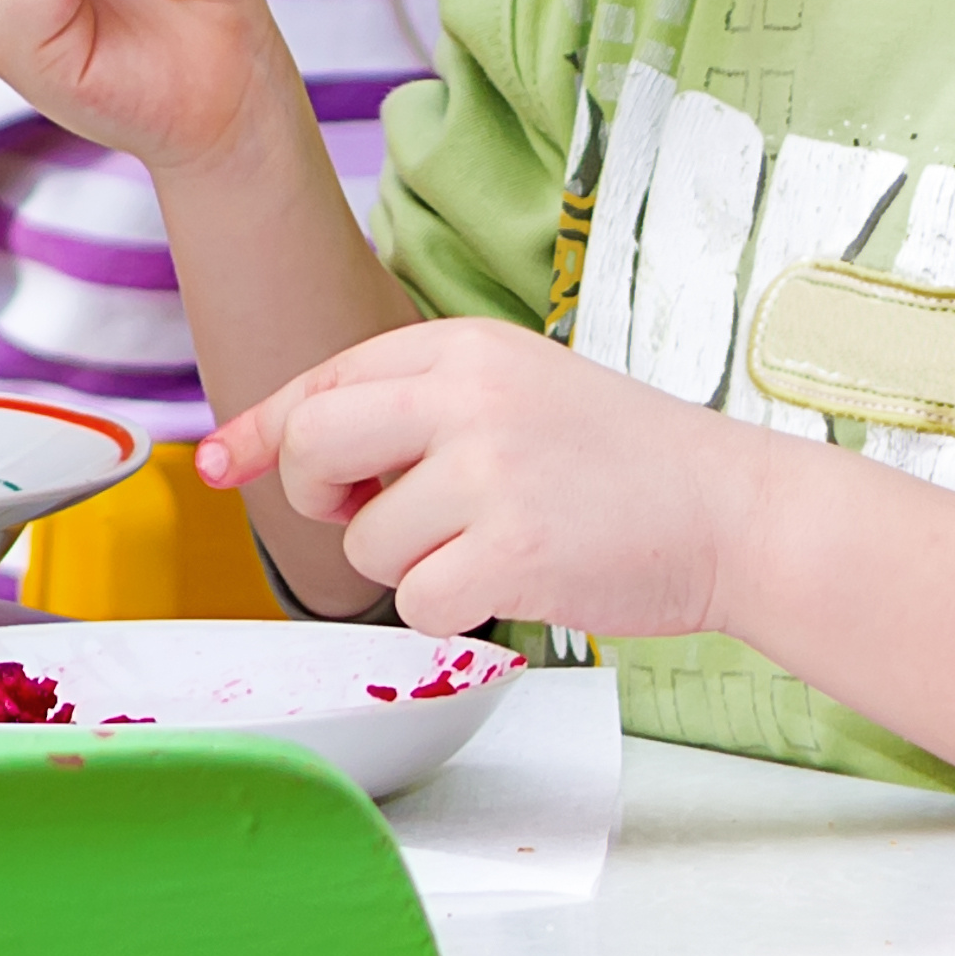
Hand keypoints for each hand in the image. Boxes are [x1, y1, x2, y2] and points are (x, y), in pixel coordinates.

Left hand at [202, 321, 753, 642]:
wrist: (737, 512)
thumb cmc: (618, 462)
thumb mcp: (511, 393)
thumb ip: (400, 410)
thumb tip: (250, 452)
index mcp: (461, 346)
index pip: (320, 383)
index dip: (260, 432)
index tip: (217, 463)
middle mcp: (467, 396)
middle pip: (314, 452)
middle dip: (321, 500)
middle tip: (377, 514)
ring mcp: (489, 471)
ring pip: (363, 544)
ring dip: (412, 564)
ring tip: (497, 538)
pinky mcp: (513, 549)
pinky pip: (415, 601)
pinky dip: (450, 609)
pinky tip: (513, 579)